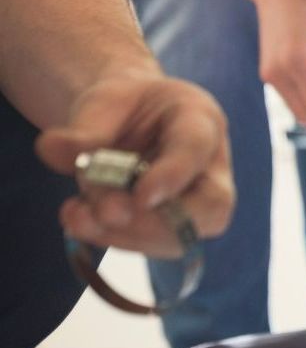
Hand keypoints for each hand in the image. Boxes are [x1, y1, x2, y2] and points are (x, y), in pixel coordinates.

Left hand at [36, 72, 233, 258]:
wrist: (125, 120)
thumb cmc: (123, 105)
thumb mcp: (103, 102)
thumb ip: (84, 128)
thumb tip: (50, 148)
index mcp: (198, 118)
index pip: (196, 148)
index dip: (173, 175)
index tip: (140, 198)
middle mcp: (207, 165)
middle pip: (212, 208)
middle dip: (159, 223)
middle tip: (110, 213)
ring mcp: (192, 200)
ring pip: (181, 237)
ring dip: (126, 235)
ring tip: (79, 216)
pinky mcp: (168, 226)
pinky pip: (151, 246)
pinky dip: (111, 238)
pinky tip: (79, 221)